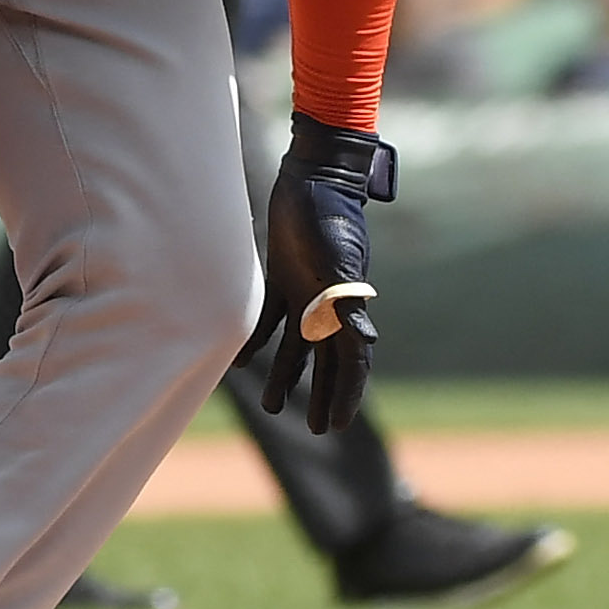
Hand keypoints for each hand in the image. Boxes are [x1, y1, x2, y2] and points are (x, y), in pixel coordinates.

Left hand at [235, 111, 394, 433]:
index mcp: (347, 306)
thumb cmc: (330, 219)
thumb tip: (366, 344)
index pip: (351, 362)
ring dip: (287, 376)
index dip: (345, 394)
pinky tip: (241, 363)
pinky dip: (259, 341)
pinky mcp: (282, 277)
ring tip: (271, 406)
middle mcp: (328, 304)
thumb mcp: (342, 262)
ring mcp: (305, 292)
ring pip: (297, 346)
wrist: (311, 178)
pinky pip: (270, 319)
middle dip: (322, 395)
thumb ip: (350, 304)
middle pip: (326, 361)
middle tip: (317, 430)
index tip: (335, 425)